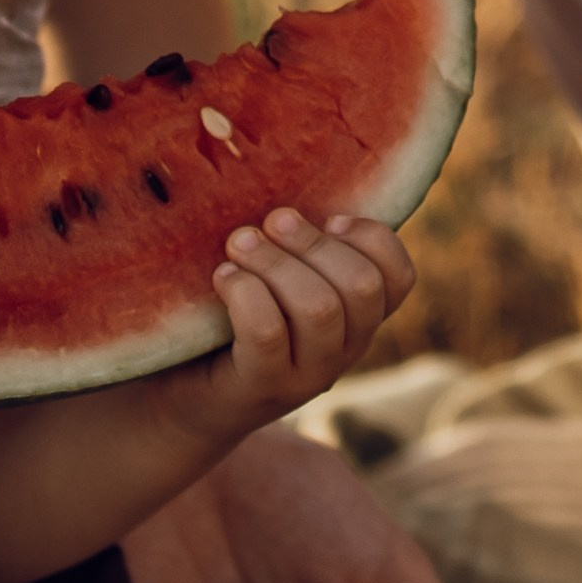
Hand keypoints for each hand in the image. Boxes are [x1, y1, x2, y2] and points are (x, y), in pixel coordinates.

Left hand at [163, 206, 415, 447]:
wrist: (180, 400)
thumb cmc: (226, 322)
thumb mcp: (274, 280)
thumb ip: (295, 246)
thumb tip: (289, 182)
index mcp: (356, 319)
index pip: (400, 278)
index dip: (373, 238)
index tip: (329, 218)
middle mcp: (343, 351)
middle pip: (361, 286)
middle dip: (313, 242)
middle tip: (271, 221)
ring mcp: (306, 377)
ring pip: (319, 308)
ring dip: (275, 263)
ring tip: (238, 244)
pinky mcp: (261, 389)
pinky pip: (267, 333)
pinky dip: (245, 293)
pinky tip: (223, 278)